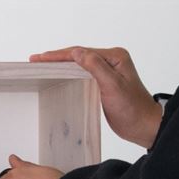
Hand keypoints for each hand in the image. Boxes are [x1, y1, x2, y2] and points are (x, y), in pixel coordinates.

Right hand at [30, 46, 161, 148]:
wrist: (144, 125)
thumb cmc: (132, 108)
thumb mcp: (113, 86)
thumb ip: (96, 66)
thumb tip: (77, 52)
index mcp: (115, 57)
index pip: (81, 52)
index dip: (59, 55)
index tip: (40, 58)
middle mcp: (111, 60)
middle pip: (78, 55)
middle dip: (56, 58)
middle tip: (35, 60)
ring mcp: (108, 71)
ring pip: (79, 64)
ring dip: (60, 64)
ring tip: (42, 65)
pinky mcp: (104, 82)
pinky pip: (83, 73)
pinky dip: (68, 73)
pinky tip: (58, 75)